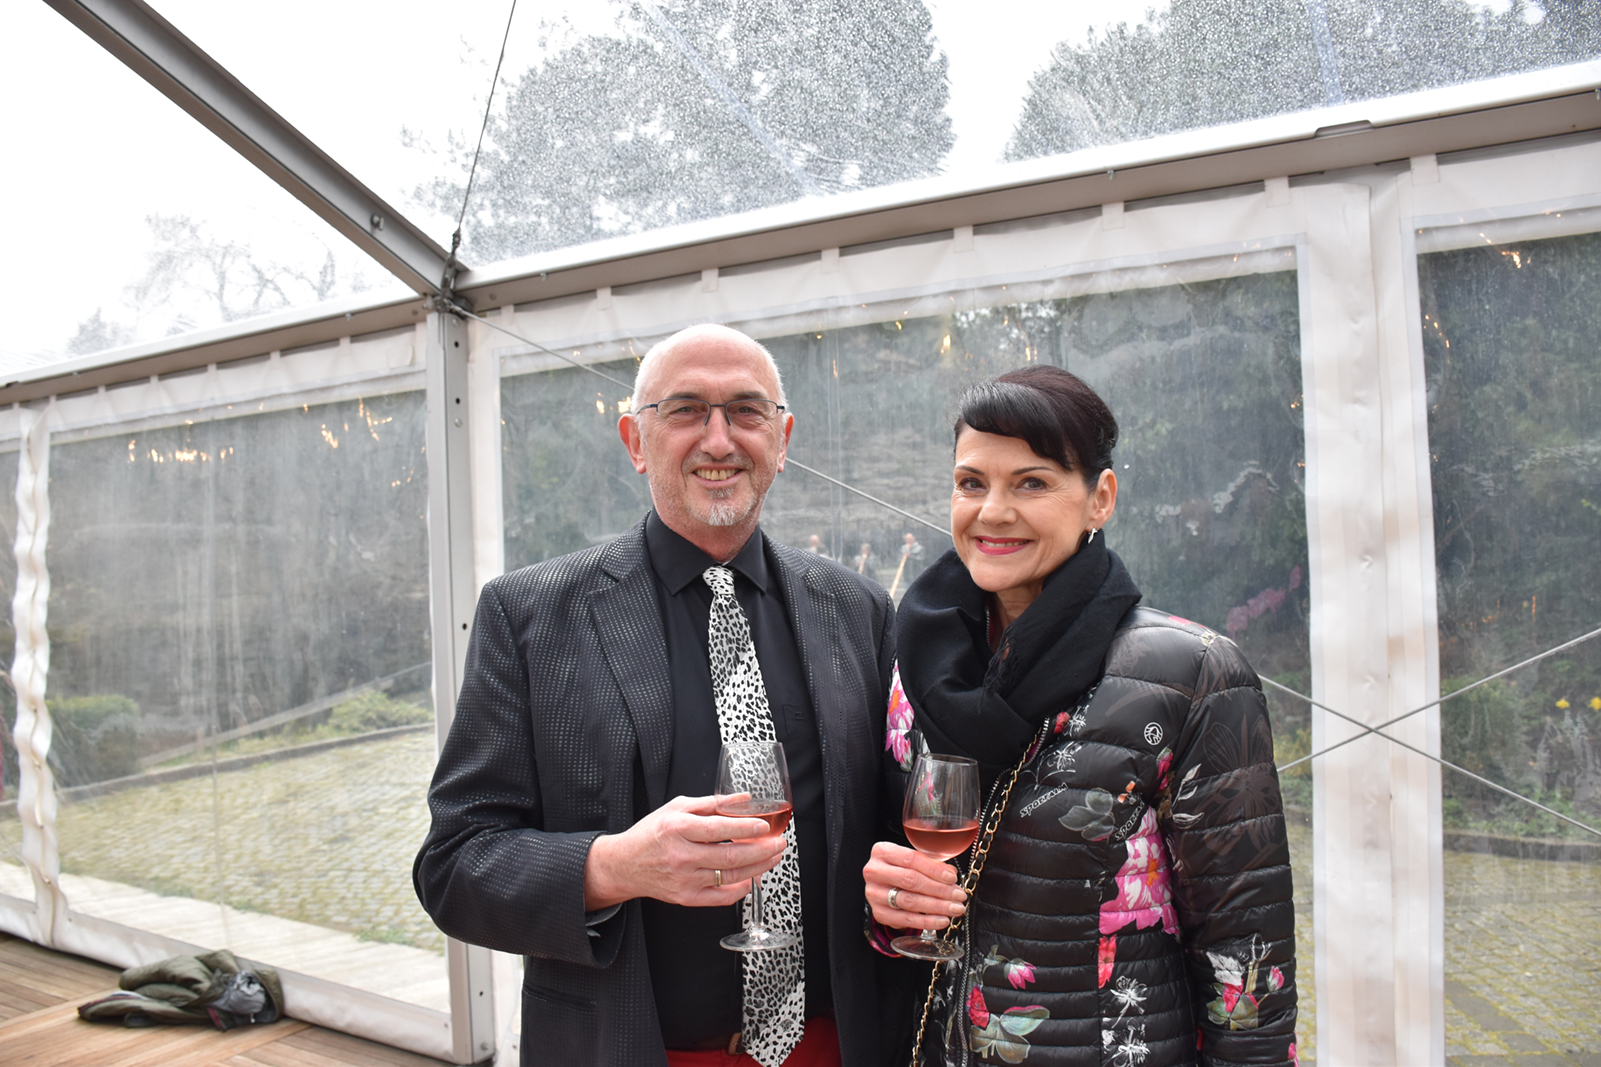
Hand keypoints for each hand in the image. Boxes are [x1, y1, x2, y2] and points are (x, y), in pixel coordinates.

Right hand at [584, 794, 784, 909]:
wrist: (625, 865)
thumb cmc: (651, 834)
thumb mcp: (676, 808)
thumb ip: (712, 803)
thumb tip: (743, 799)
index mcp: (677, 829)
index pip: (718, 829)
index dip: (744, 828)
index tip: (763, 826)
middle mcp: (681, 856)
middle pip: (729, 855)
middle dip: (761, 850)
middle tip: (778, 843)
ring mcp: (684, 880)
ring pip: (730, 876)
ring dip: (758, 867)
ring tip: (772, 857)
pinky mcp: (686, 898)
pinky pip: (721, 897)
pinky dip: (741, 889)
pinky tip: (752, 878)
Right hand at [864, 841, 966, 929]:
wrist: (883, 886)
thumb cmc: (901, 869)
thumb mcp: (913, 860)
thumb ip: (931, 864)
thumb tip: (951, 875)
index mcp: (882, 851)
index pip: (911, 859)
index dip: (934, 869)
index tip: (952, 878)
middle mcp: (874, 871)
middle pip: (911, 881)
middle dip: (939, 889)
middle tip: (958, 895)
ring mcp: (874, 894)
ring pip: (909, 901)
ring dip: (936, 906)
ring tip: (954, 908)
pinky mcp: (879, 913)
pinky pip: (905, 919)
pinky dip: (926, 921)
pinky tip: (942, 920)